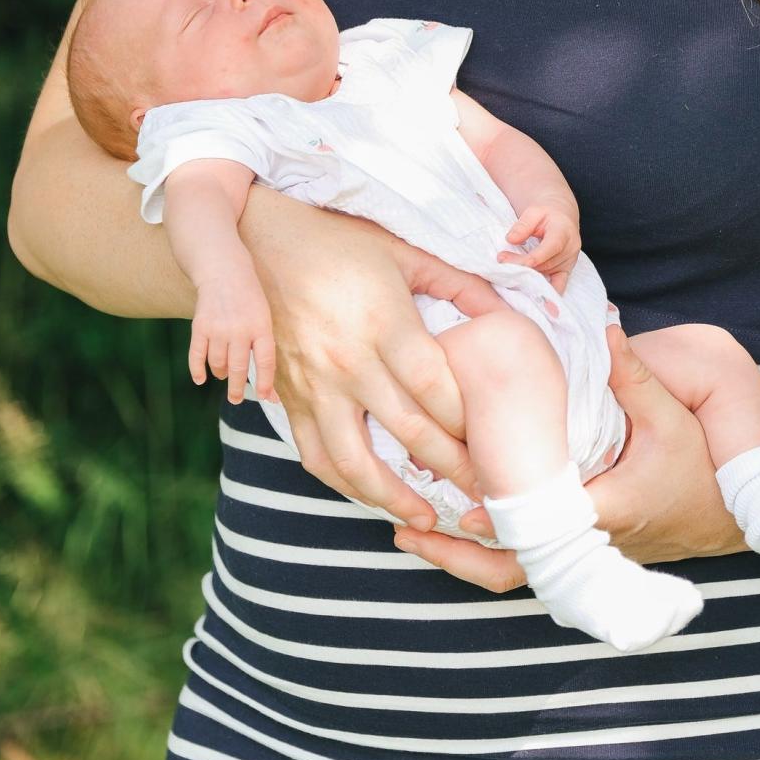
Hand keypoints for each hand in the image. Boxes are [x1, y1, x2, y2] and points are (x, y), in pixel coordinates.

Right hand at [190, 263, 276, 404]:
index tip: (265, 397)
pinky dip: (198, 371)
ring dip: (221, 374)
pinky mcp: (199, 327)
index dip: (266, 383)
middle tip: (236, 399)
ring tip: (224, 374)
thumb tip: (264, 378)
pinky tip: (201, 379)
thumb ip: (262, 345)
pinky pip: (197, 357)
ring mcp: (218, 329)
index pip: (265, 361)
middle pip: (239, 368)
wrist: (224, 272)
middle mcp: (239, 329)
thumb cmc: (249, 299)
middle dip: (238, 389)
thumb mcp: (263, 317)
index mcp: (260, 326)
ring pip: (218, 365)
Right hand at [240, 189, 503, 526]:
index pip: (434, 388)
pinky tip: (370, 497)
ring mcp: (313, 385)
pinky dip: (343, 485)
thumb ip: (455, 282)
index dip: (467, 419)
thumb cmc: (339, 242)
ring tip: (427, 518)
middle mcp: (347, 361)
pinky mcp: (287, 399)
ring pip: (354, 462)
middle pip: (408, 431)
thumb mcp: (402, 250)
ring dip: (394, 497)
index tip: (492, 436)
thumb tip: (502, 311)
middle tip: (484, 491)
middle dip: (452, 467)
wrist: (257, 242)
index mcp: (382, 322)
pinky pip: (315, 456)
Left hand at [390, 323, 745, 587]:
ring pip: (512, 574)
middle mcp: (588, 545)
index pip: (540, 529)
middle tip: (405, 530)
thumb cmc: (703, 463)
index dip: (495, 524)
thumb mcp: (672, 416)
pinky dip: (487, 554)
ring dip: (463, 559)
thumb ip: (633, 376)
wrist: (735, 508)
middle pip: (511, 567)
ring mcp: (584, 555)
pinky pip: (526, 564)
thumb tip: (604, 328)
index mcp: (604, 511)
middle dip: (457, 552)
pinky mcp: (583, 552)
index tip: (455, 511)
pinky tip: (454, 531)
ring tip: (411, 537)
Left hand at [496, 202, 579, 294]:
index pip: (548, 249)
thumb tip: (510, 240)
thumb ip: (522, 225)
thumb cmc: (546, 214)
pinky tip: (530, 297)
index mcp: (563, 232)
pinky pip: (558, 285)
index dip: (529, 259)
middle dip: (520, 266)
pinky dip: (544, 292)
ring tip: (506, 272)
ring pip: (545, 274)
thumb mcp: (533, 212)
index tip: (506, 260)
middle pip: (543, 264)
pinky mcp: (567, 270)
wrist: (562, 218)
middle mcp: (570, 249)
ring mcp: (569, 262)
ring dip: (526, 276)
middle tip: (500, 260)